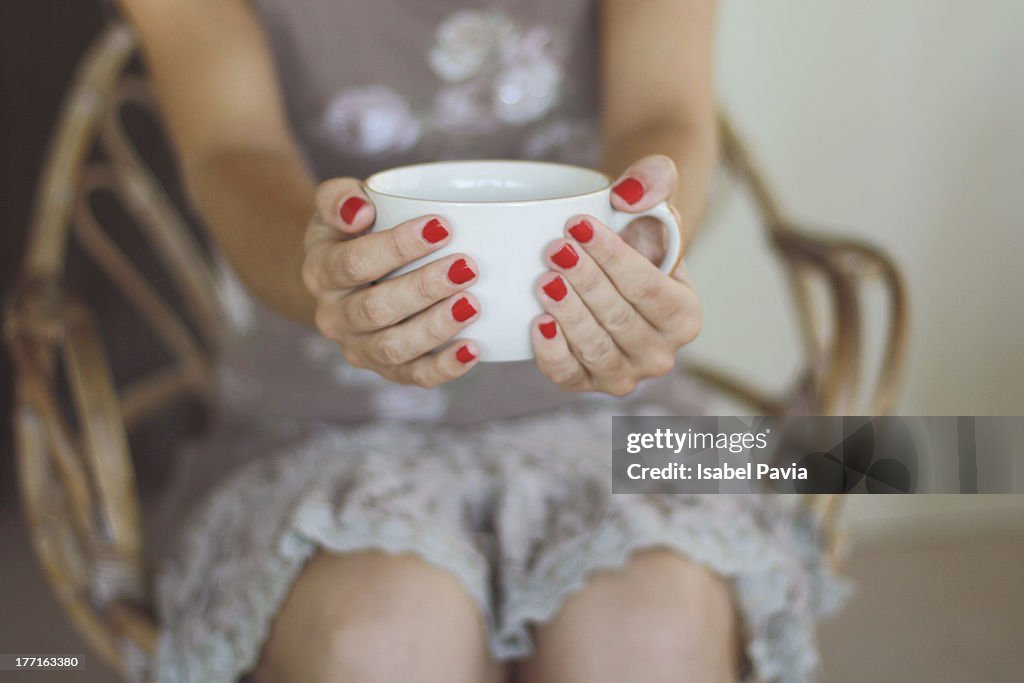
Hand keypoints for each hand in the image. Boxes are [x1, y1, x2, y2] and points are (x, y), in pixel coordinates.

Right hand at [302, 178, 480, 386]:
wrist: (343, 276)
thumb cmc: (351, 232)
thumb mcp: (336, 204)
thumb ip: (339, 197)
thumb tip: (359, 210)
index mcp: (322, 272)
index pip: (354, 263)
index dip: (397, 247)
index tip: (442, 226)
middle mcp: (334, 316)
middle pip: (375, 309)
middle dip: (423, 289)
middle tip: (467, 267)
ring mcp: (360, 347)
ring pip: (393, 348)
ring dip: (435, 328)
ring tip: (472, 304)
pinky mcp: (388, 369)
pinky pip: (414, 376)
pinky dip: (444, 368)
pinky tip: (472, 350)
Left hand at [531, 155, 701, 395]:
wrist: (611, 264)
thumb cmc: (634, 231)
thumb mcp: (651, 199)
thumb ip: (654, 180)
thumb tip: (630, 193)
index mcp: (685, 315)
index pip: (647, 288)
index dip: (612, 258)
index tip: (577, 225)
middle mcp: (661, 353)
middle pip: (620, 320)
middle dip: (585, 282)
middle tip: (554, 249)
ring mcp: (625, 374)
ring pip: (596, 350)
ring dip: (568, 314)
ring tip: (544, 280)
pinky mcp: (586, 383)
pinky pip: (569, 377)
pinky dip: (552, 353)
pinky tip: (537, 322)